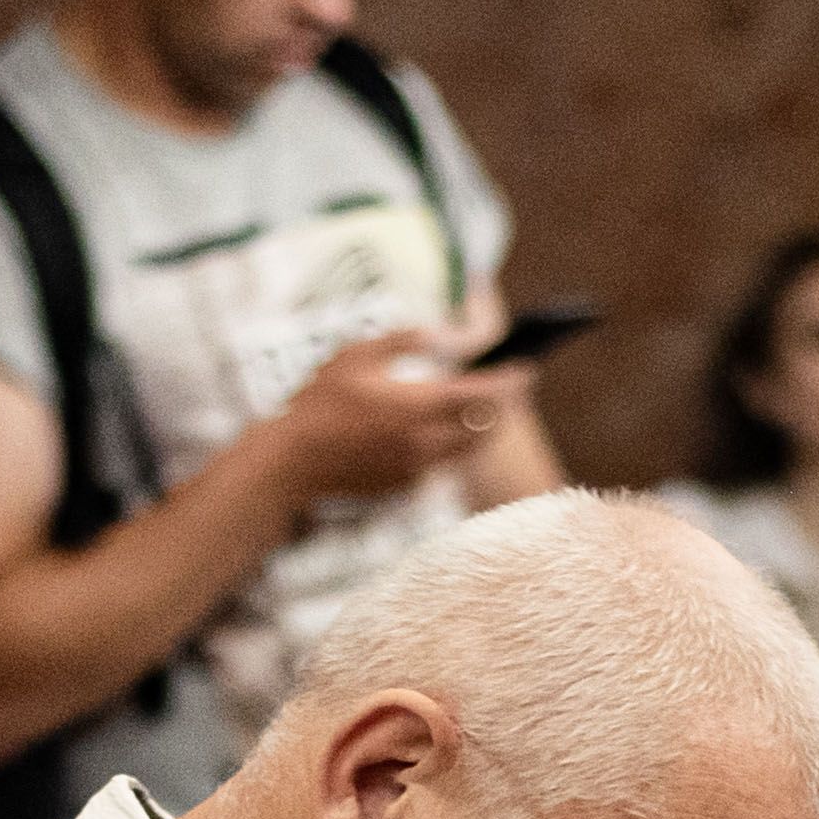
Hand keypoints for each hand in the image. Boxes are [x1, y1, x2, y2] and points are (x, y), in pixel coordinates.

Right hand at [257, 332, 505, 507]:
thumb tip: (437, 332)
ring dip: (485, 430)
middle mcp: (424, 440)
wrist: (293, 460)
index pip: (483, 394)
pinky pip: (443, 465)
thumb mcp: (355, 354)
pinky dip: (455, 449)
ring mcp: (416, 467)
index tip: (526, 369)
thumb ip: (402, 339)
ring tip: (492, 411)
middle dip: (506, 407)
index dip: (510, 381)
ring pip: (469, 450)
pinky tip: (451, 434)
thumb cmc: (319, 402)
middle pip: (486, 427)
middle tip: (516, 389)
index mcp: (416, 403)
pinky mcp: (406, 486)